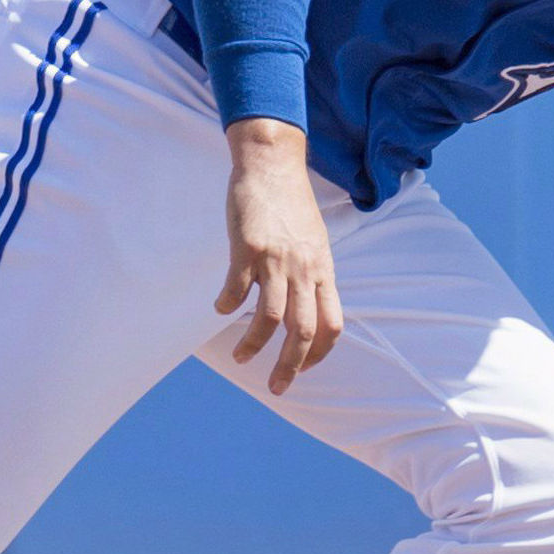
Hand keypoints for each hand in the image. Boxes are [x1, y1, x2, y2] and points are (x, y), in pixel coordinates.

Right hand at [217, 118, 342, 395]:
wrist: (272, 165)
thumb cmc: (292, 204)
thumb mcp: (315, 242)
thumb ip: (313, 274)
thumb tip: (309, 305)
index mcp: (323, 271)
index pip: (333, 325)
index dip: (320, 354)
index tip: (303, 368)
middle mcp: (304, 270)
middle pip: (303, 331)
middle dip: (289, 366)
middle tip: (276, 388)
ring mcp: (276, 260)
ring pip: (269, 319)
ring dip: (253, 345)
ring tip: (241, 357)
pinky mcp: (248, 248)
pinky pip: (237, 289)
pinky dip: (227, 306)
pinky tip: (221, 309)